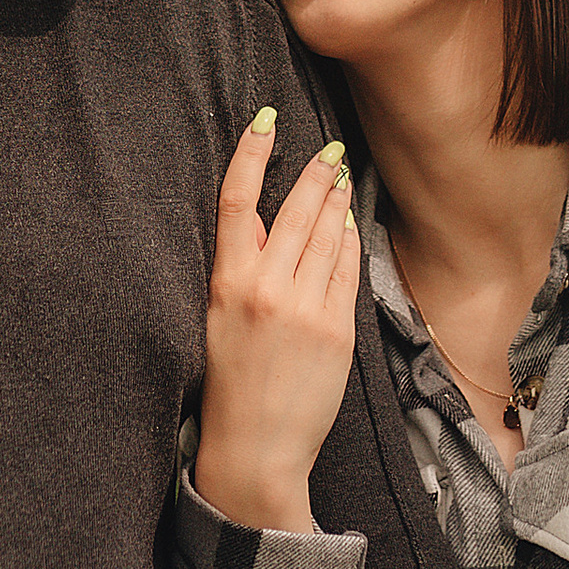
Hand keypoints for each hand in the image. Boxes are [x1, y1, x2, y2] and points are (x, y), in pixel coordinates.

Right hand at [192, 112, 360, 533]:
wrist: (256, 448)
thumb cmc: (231, 385)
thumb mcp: (219, 320)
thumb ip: (242, 271)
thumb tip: (268, 227)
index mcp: (226, 283)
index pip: (237, 201)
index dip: (250, 154)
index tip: (265, 120)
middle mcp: (266, 288)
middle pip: (295, 209)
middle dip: (314, 172)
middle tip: (329, 148)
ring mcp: (305, 307)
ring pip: (327, 234)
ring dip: (336, 201)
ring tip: (340, 177)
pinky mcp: (337, 328)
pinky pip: (347, 269)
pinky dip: (349, 242)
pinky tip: (350, 226)